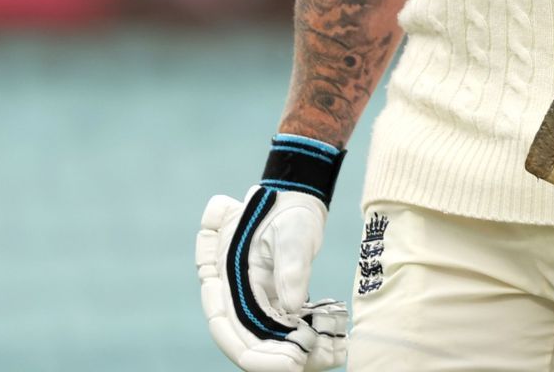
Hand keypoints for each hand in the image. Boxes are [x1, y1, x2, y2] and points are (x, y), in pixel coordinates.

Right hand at [196, 136, 349, 371]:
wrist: (299, 198)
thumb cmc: (291, 209)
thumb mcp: (293, 231)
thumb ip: (291, 265)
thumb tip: (293, 306)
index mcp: (223, 274)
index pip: (225, 324)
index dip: (251, 351)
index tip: (288, 362)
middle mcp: (231, 292)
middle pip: (243, 339)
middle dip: (273, 359)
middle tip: (305, 365)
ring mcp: (250, 300)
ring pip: (263, 339)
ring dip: (292, 354)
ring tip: (328, 358)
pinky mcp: (271, 303)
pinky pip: (281, 331)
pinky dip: (303, 342)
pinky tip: (330, 349)